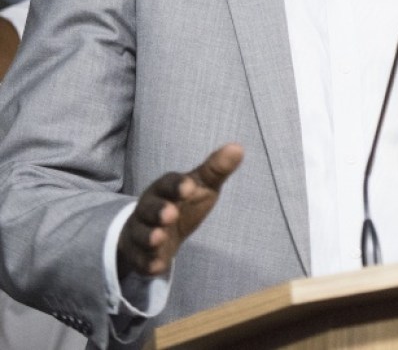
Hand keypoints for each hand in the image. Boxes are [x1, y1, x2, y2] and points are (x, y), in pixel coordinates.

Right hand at [116, 143, 243, 278]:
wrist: (154, 230)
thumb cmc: (182, 203)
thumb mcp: (200, 186)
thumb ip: (216, 170)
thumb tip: (238, 148)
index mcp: (164, 189)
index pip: (168, 183)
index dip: (177, 185)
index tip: (189, 187)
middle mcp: (148, 210)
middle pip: (149, 209)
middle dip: (158, 211)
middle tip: (171, 214)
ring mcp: (142, 233)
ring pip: (142, 235)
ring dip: (150, 237)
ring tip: (159, 238)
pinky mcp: (141, 256)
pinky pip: (142, 260)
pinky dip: (148, 263)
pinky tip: (157, 265)